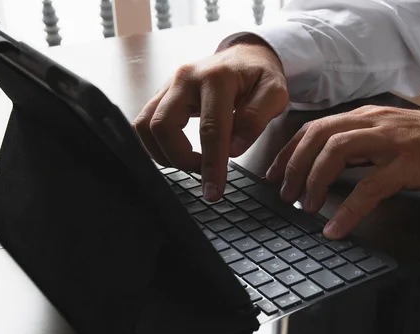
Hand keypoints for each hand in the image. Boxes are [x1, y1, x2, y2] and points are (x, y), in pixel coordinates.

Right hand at [133, 36, 288, 200]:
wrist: (245, 56)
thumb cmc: (259, 76)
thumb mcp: (274, 93)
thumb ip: (256, 119)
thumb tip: (233, 149)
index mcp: (217, 78)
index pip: (210, 129)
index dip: (211, 165)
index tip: (214, 191)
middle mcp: (186, 78)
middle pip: (163, 126)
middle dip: (180, 159)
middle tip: (203, 173)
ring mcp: (169, 85)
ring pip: (145, 126)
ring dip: (164, 154)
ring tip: (191, 164)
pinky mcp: (161, 94)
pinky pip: (145, 123)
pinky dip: (157, 145)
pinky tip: (177, 153)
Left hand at [265, 106, 419, 238]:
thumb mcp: (388, 137)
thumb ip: (359, 147)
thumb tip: (326, 168)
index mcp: (365, 117)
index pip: (316, 127)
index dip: (290, 150)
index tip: (274, 173)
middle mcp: (372, 123)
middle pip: (318, 136)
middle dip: (293, 165)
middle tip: (283, 193)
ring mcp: (389, 142)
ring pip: (336, 153)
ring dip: (313, 181)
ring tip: (304, 206)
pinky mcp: (406, 165)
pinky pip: (368, 188)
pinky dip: (347, 210)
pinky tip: (335, 228)